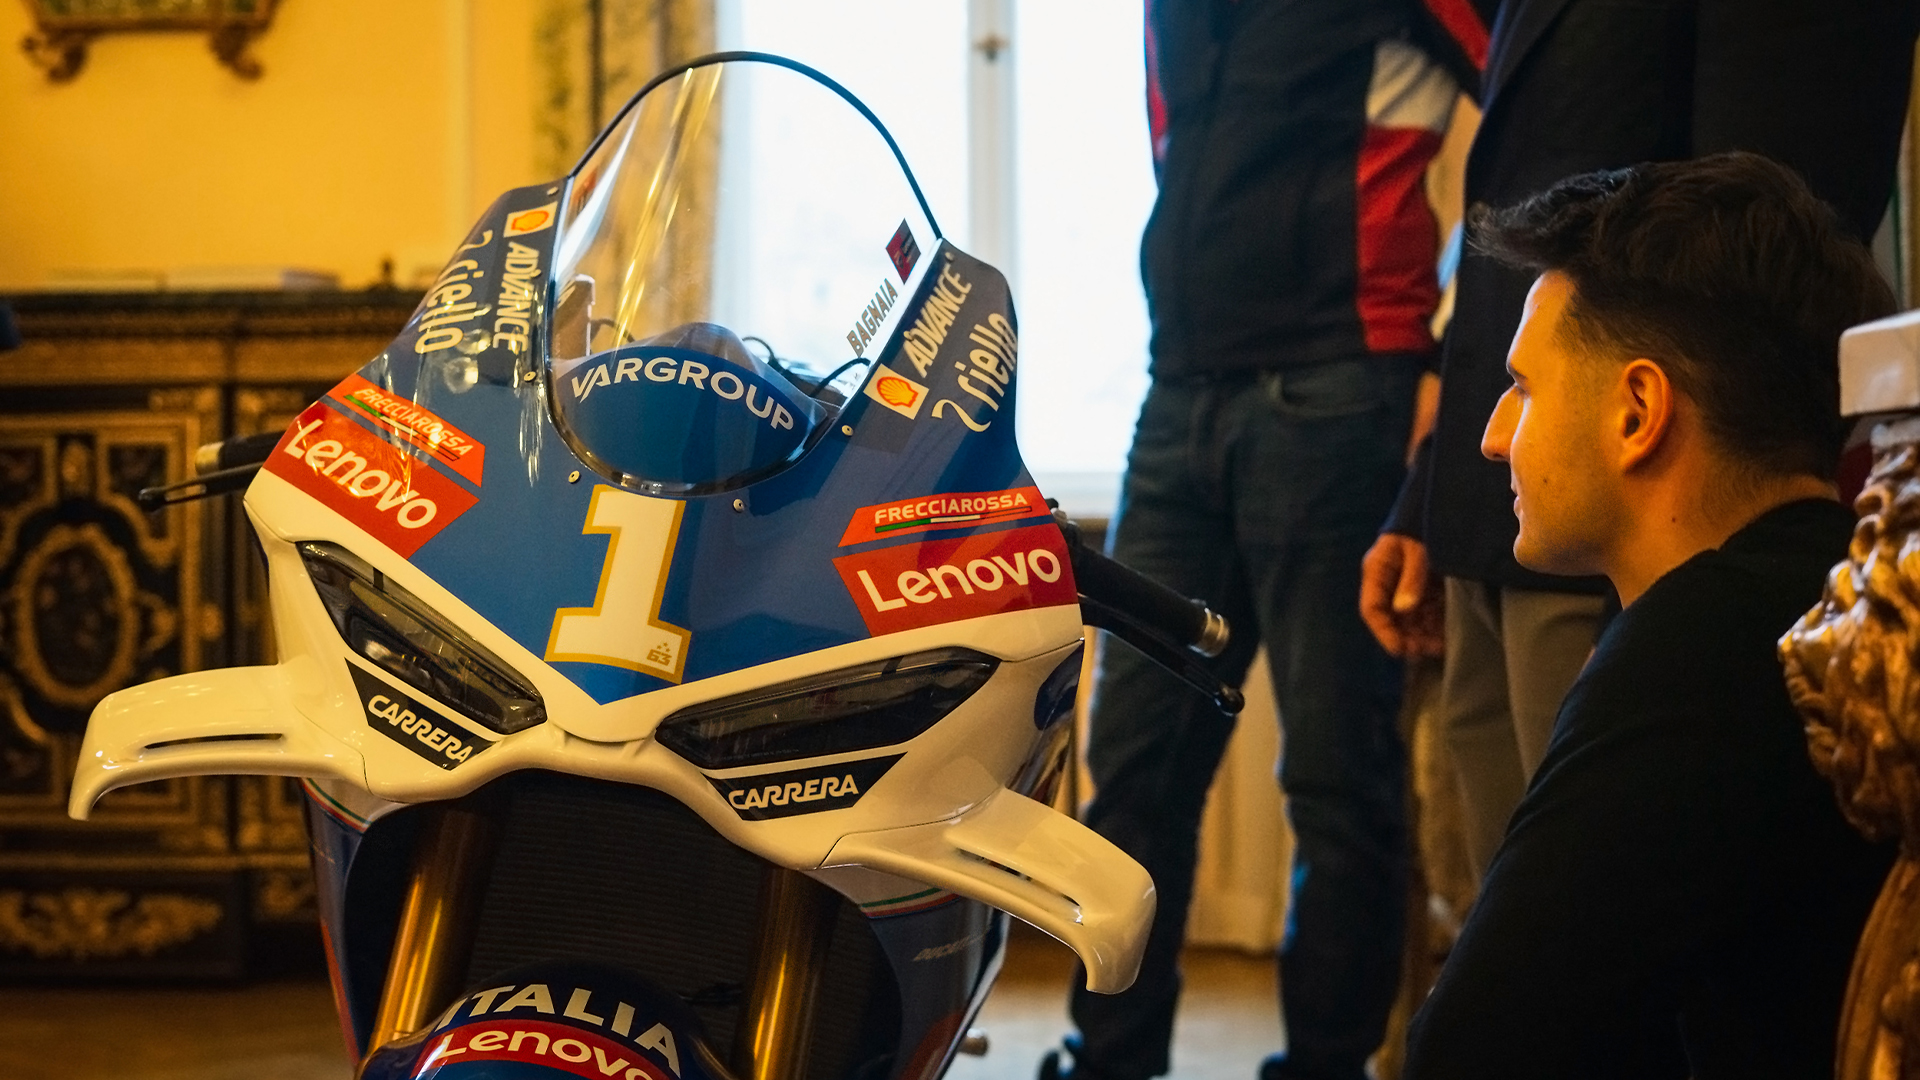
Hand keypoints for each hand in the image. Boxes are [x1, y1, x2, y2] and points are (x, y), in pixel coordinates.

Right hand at [1360, 533, 1444, 659]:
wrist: (1441, 506)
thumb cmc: (1422, 524)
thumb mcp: (1418, 550)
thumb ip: (1412, 578)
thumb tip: (1404, 609)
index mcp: (1377, 571)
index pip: (1372, 608)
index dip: (1383, 631)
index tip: (1400, 649)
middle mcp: (1388, 583)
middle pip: (1391, 619)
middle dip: (1408, 637)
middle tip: (1429, 649)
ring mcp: (1406, 587)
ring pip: (1409, 620)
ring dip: (1423, 634)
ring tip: (1441, 645)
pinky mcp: (1424, 588)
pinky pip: (1425, 613)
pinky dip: (1434, 625)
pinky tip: (1447, 634)